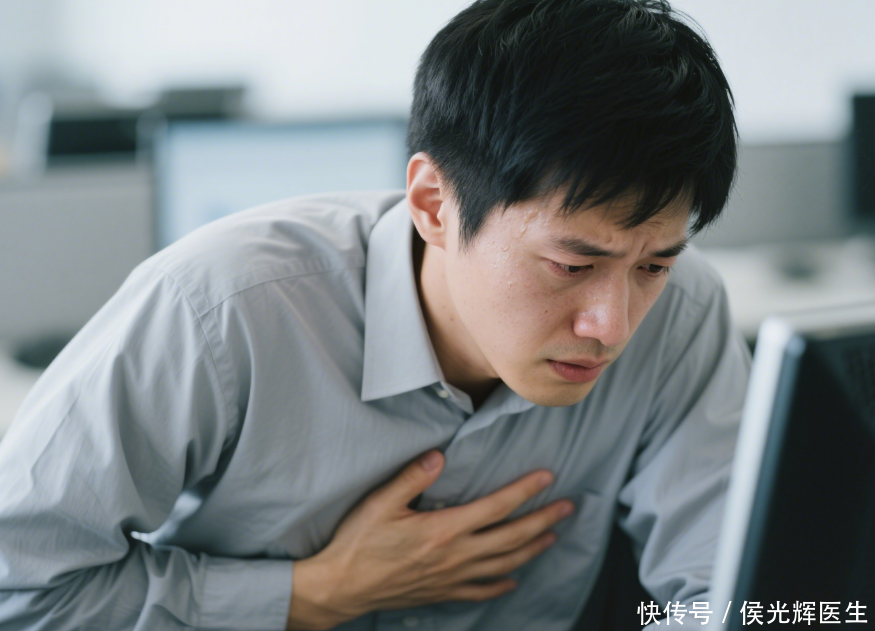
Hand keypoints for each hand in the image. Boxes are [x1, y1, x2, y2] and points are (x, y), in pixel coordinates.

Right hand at [286, 450, 573, 629]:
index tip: (547, 477)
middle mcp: (455, 556)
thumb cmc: (359, 542)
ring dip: (532, 549)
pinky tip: (513, 579)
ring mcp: (452, 578)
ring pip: (504, 564)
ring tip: (552, 537)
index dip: (524, 491)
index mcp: (443, 530)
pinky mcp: (443, 594)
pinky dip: (501, 584)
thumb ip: (412, 477)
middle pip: (511, 537)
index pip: (496, 507)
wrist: (342, 588)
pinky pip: (481, 592)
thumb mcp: (380, 503)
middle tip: (568, 507)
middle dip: (543, 520)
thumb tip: (440, 457)